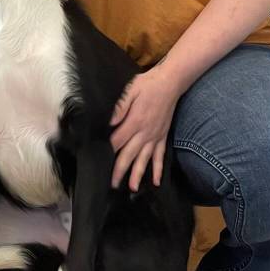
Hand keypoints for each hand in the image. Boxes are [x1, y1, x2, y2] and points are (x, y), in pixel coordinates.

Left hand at [109, 65, 185, 190]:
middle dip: (120, 171)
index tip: (99, 162)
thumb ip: (119, 108)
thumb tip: (109, 122)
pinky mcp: (162, 136)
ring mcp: (155, 136)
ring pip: (145, 159)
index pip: (118, 141)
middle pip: (129, 155)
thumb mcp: (130, 91)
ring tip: (132, 188)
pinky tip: (157, 181)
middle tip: (112, 185)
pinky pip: (160, 155)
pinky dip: (159, 169)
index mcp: (135, 121)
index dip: (108, 152)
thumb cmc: (147, 84)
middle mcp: (145, 132)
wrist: (170, 82)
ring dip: (138, 174)